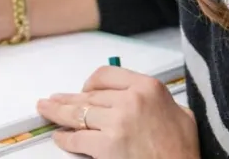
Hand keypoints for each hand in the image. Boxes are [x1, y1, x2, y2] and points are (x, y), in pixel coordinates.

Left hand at [36, 66, 197, 158]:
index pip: (106, 76)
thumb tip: (141, 96)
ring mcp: (117, 122)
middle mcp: (131, 99)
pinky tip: (60, 136)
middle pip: (89, 96)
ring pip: (79, 113)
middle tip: (53, 99)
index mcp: (148, 87)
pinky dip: (65, 138)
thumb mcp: (182, 114)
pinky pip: (78, 139)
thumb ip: (158, 100)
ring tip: (46, 110)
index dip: (90, 84)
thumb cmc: (183, 151)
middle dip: (68, 99)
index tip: (83, 89)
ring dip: (58, 113)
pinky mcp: (107, 145)